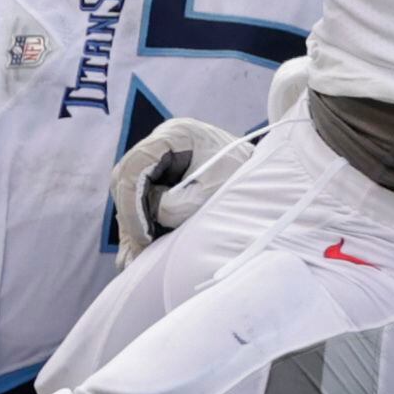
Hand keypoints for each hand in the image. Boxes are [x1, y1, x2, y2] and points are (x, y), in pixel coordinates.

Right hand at [110, 115, 260, 262]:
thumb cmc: (246, 176)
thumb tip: (152, 217)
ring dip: (132, 226)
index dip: (132, 200)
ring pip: (131, 195)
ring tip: (132, 259)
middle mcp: (161, 146)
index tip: (143, 233)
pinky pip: (142, 205)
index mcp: (174, 134)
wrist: (267, 177)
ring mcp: (160, 163)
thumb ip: (178, 204)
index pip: (136, 165)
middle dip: (130, 214)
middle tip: (139, 247)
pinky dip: (140, 228)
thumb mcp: (214, 190)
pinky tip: (135, 255)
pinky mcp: (163, 182)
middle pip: (126, 179)